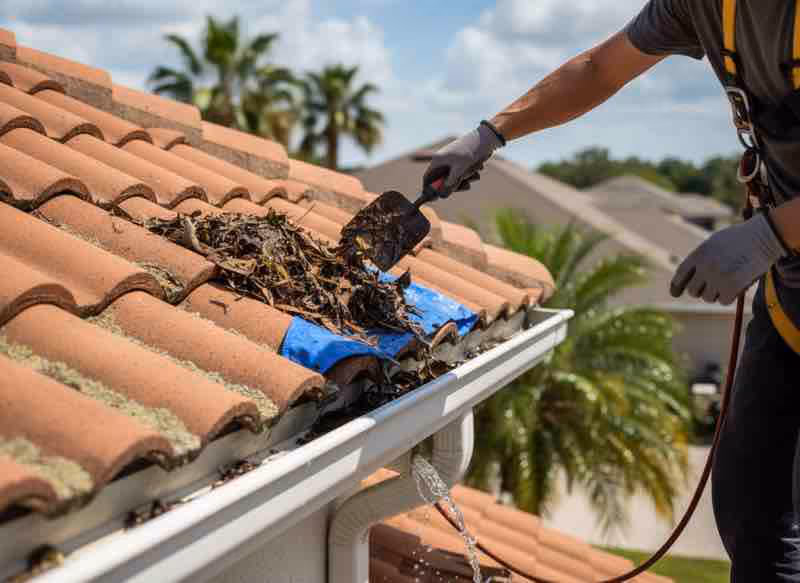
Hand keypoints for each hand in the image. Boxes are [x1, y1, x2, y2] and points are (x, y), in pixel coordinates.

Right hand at [423, 122, 504, 197]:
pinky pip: (463, 174)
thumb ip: (450, 183)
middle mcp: (443, 160)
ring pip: (455, 178)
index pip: (428, 178)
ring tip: (475, 173)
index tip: (436, 197)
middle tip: (466, 186)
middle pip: (443, 181)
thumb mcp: (459, 169)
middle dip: (455, 185)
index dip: (430, 189)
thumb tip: (442, 195)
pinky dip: (470, 174)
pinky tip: (478, 167)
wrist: (485, 139)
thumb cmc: (470, 151)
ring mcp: (452, 161)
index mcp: (438, 160)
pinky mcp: (461, 162)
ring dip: (466, 179)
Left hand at [670, 212, 786, 304]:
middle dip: (701, 290)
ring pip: (707, 298)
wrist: (764, 236)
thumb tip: (688, 278)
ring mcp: (717, 277)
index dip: (676, 286)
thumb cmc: (741, 238)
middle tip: (713, 286)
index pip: (680, 275)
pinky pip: (723, 301)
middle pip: (693, 291)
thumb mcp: (715, 243)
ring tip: (729, 280)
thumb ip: (701, 259)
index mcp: (698, 254)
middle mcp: (704, 267)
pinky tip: (737, 286)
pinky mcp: (731, 286)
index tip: (675, 293)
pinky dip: (729, 297)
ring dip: (717, 293)